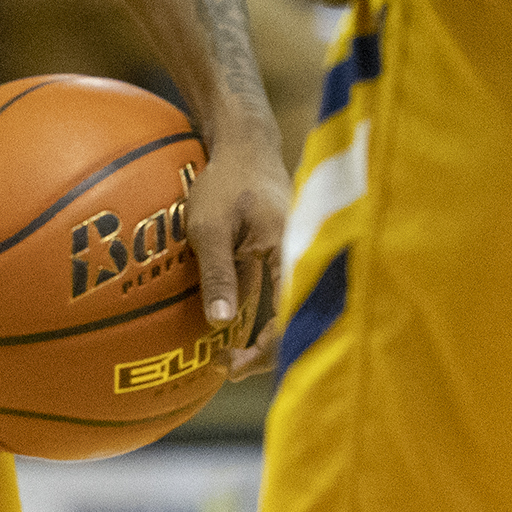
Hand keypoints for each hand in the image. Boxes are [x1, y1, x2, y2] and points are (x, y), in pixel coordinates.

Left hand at [181, 130, 291, 381]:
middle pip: (295, 319)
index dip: (265, 349)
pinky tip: (231, 329)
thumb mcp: (210, 228)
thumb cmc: (227, 180)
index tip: (228, 363)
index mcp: (293, 252)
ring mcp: (294, 258)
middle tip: (224, 368)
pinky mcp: (281, 257)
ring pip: (286, 309)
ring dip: (260, 337)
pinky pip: (275, 294)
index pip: (291, 316)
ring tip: (227, 358)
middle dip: (264, 352)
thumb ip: (218, 275)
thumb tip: (221, 325)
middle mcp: (301, 259)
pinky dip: (258, 315)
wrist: (245, 143)